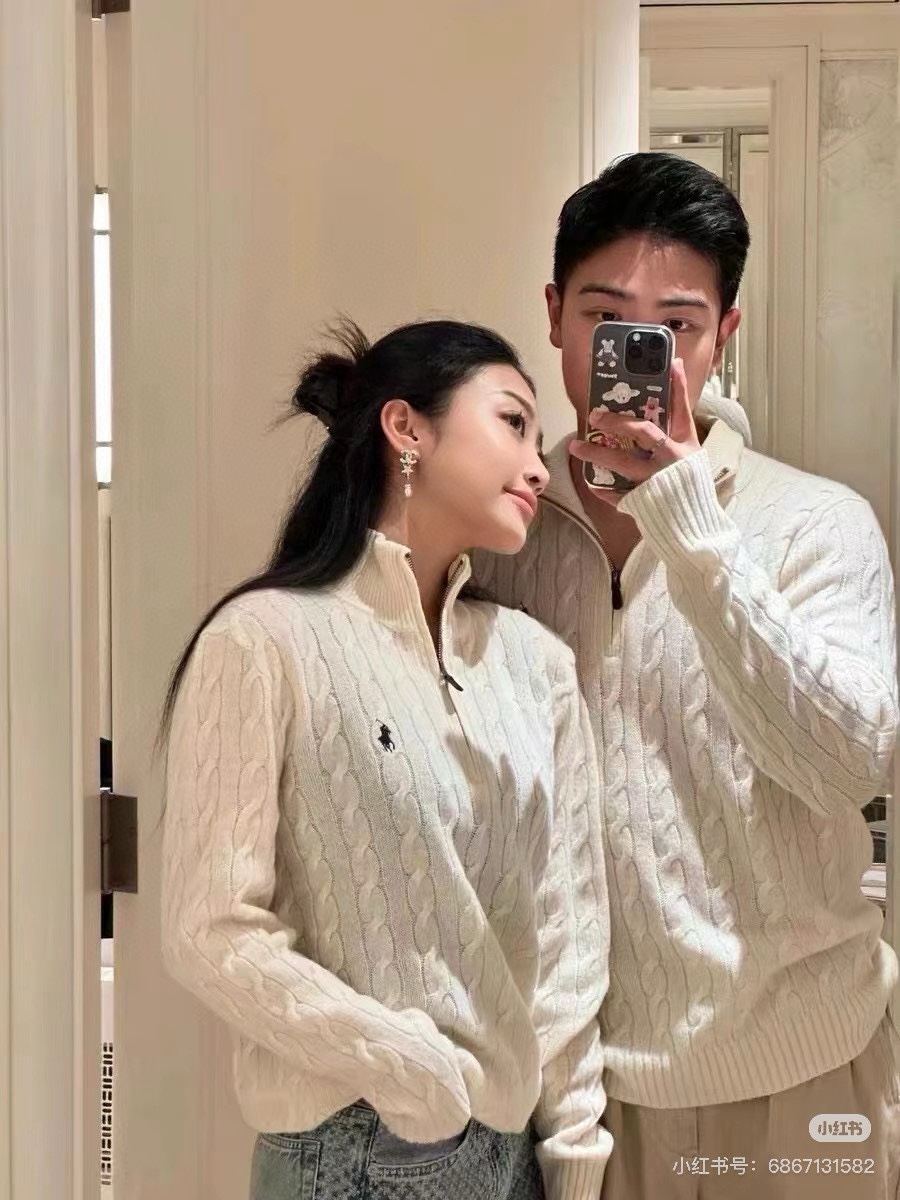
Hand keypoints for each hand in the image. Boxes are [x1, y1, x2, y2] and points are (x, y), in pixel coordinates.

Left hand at [570, 358, 700, 505]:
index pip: (681, 410)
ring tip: (576, 445)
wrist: (696, 525)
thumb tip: (663, 399)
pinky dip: (605, 490)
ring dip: (597, 452)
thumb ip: (677, 430)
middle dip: (617, 421)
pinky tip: (592, 483)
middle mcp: (673, 459)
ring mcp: (658, 480)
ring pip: (624, 462)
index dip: (677, 386)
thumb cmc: (691, 486)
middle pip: (643, 432)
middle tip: (594, 415)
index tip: (670, 363)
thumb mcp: (691, 455)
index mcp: (687, 446)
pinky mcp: (645, 501)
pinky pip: (619, 495)